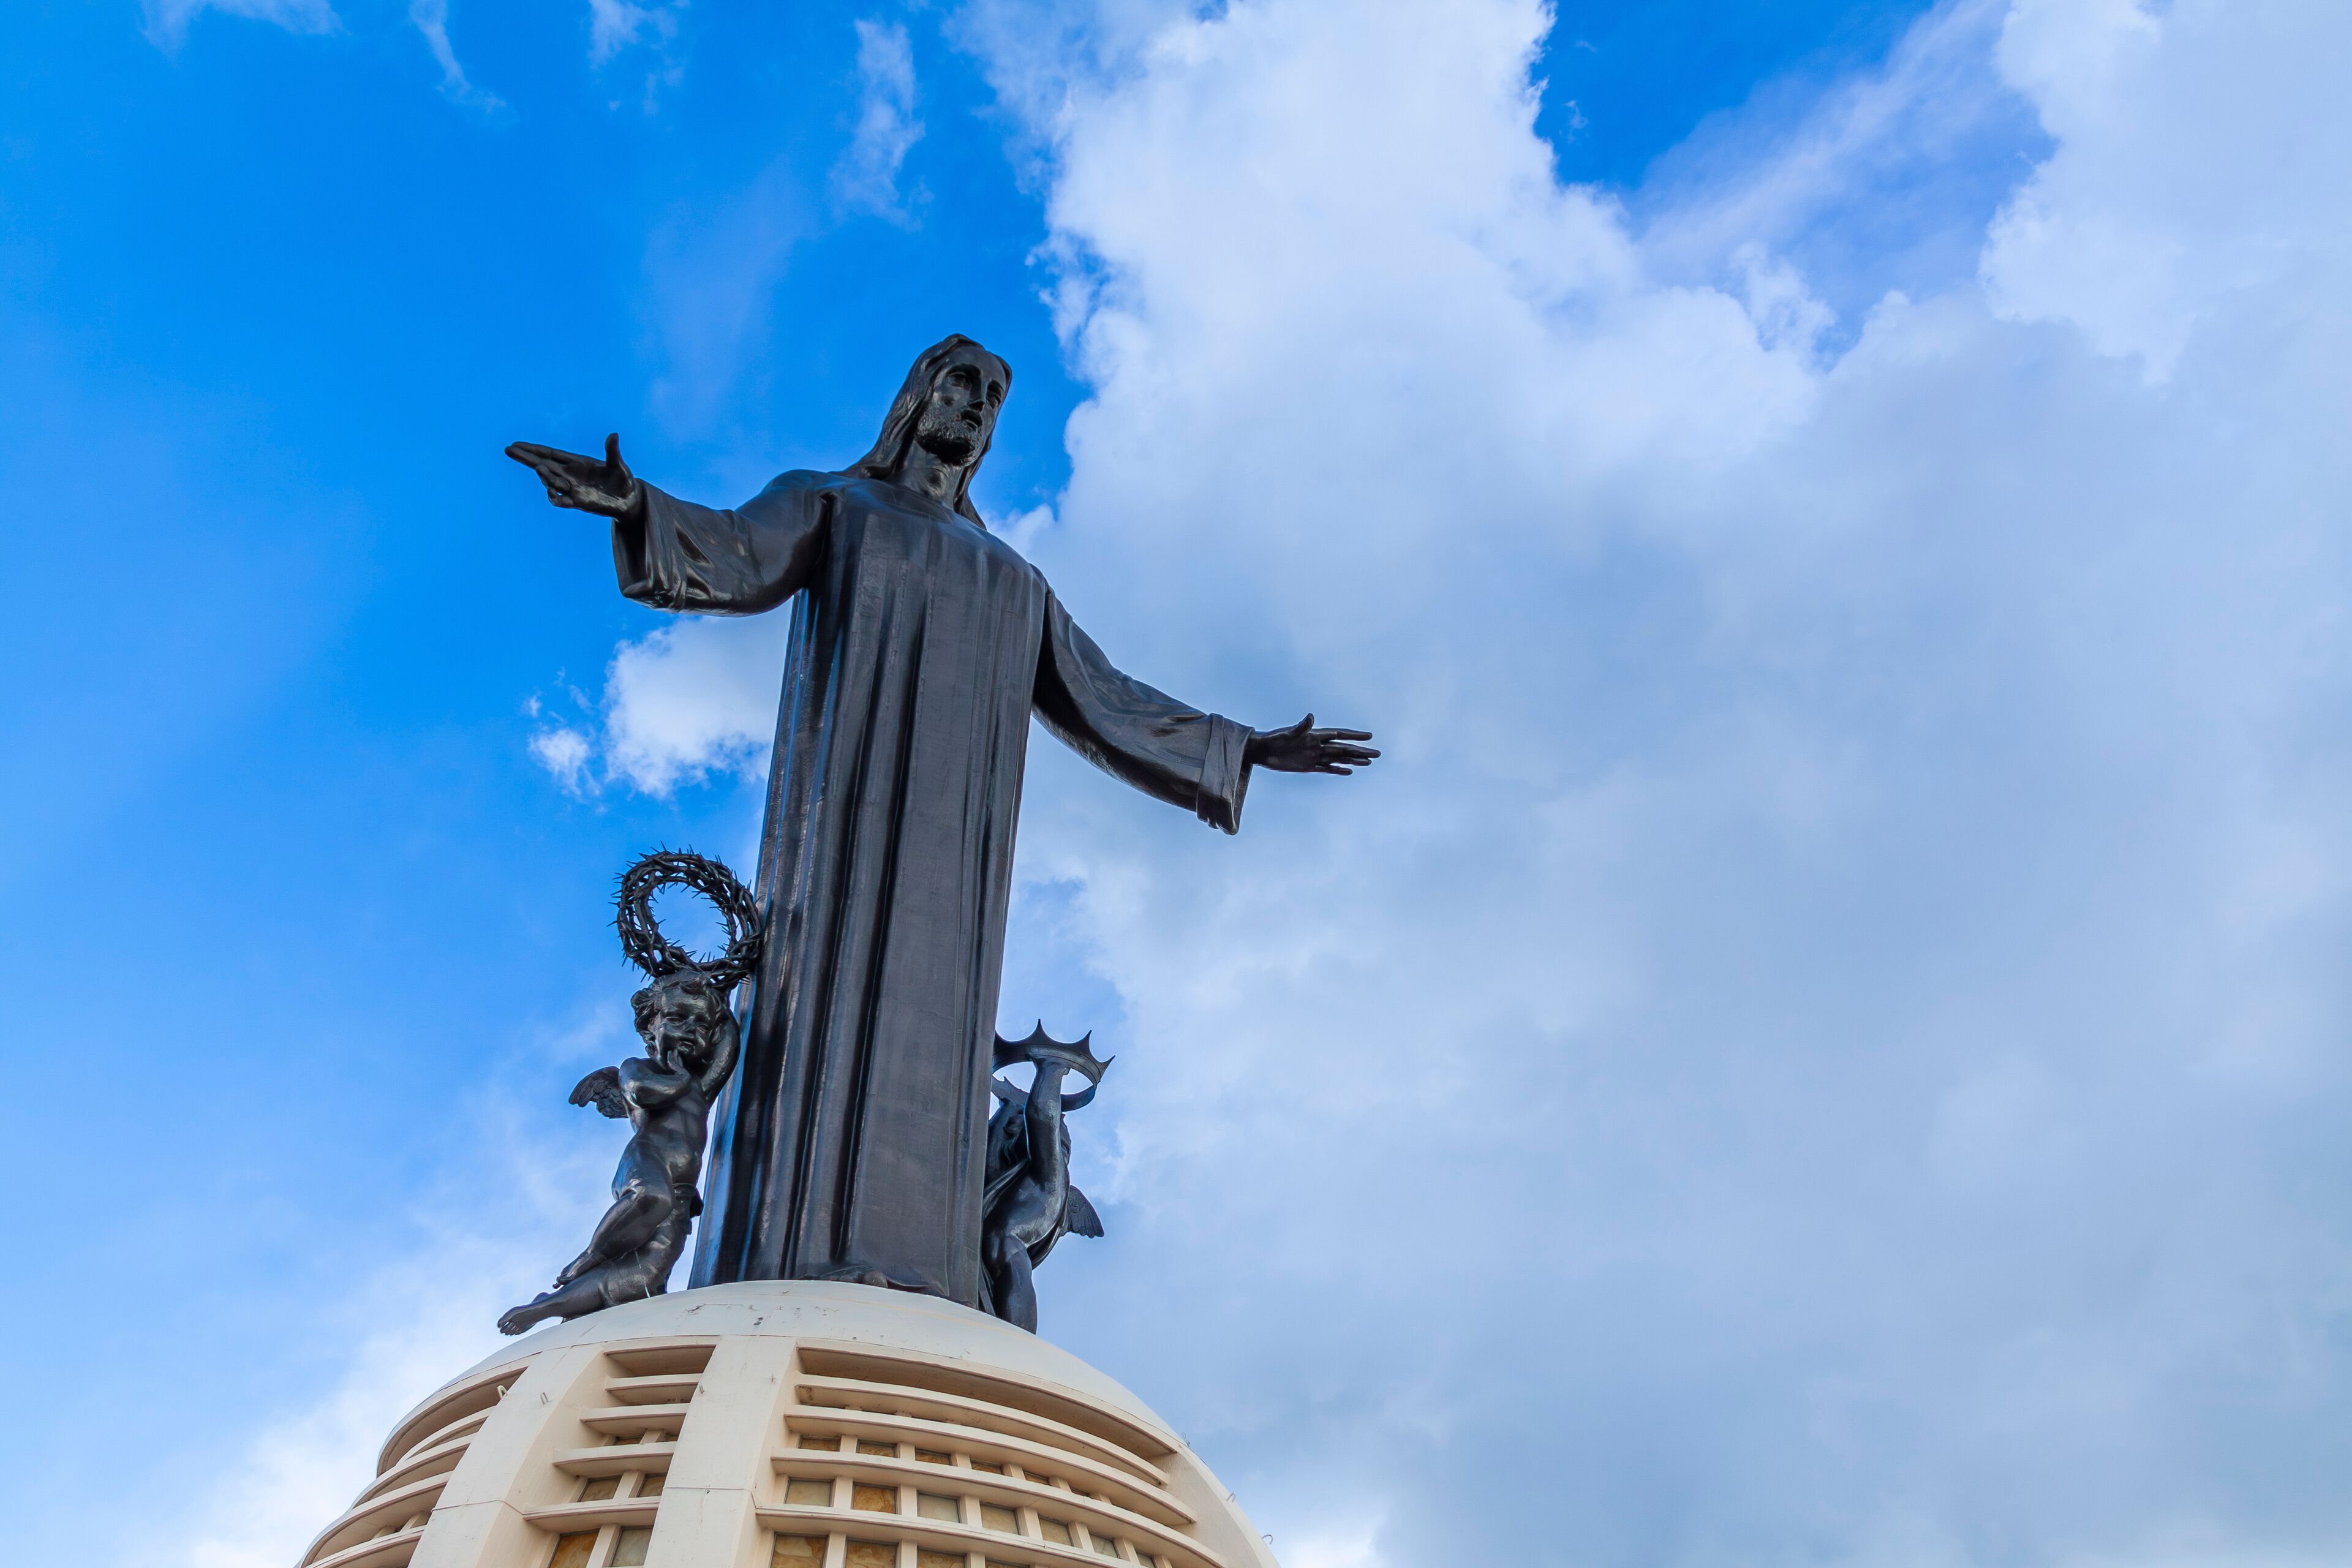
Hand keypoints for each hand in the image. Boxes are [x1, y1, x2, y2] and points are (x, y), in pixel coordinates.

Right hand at [505, 432, 641, 518]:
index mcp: (576, 462)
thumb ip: (613, 452)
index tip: (516, 444)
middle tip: (508, 449)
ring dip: (544, 475)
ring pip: (549, 481)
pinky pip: (560, 501)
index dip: (533, 449)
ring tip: (539, 468)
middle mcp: (570, 475)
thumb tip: (614, 435)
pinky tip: (552, 491)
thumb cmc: (623, 480)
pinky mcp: (578, 503)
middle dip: (525, 458)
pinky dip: (554, 497)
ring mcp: (572, 489)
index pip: (549, 453)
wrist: (629, 500)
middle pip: (542, 464)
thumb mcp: (619, 465)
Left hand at [1245, 713, 1378, 773]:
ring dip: (1354, 760)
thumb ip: (1301, 726)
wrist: (1262, 751)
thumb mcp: (1287, 734)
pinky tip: (1349, 771)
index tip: (1369, 736)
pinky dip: (1338, 769)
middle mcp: (1318, 745)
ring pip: (1339, 758)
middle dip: (1361, 751)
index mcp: (1315, 735)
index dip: (1354, 736)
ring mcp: (1314, 756)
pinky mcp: (1308, 766)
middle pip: (1344, 748)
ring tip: (1369, 762)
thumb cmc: (1273, 740)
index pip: (1339, 735)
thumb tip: (1310, 716)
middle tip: (1377, 753)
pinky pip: (1327, 768)